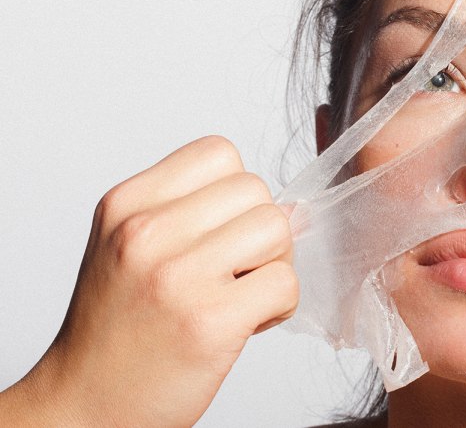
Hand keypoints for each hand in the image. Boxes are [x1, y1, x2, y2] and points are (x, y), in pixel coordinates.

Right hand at [0, 136, 297, 425]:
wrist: (84, 404)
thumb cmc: (119, 326)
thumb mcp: (131, 246)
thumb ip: (193, 212)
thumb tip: (290, 205)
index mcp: (126, 205)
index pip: (219, 152)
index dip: (234, 194)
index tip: (217, 233)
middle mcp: (145, 233)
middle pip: (256, 190)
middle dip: (258, 232)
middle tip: (232, 273)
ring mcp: (176, 276)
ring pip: (278, 229)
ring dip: (273, 265)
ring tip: (239, 296)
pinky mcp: (210, 320)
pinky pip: (286, 283)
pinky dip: (279, 306)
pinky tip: (244, 324)